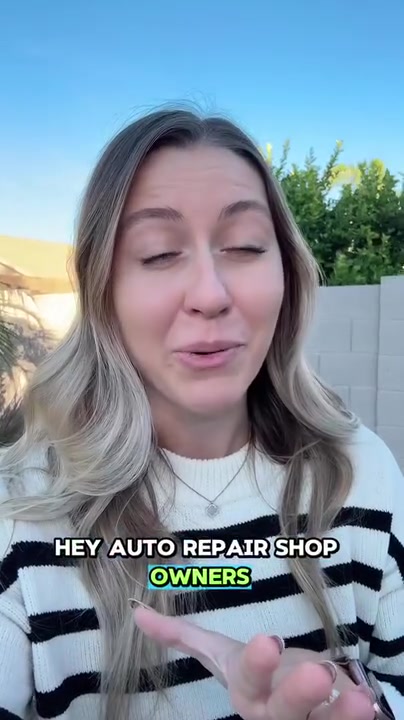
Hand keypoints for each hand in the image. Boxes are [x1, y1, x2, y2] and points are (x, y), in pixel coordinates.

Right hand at [133, 605, 374, 719]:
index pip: (250, 676)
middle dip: (298, 695)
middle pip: (284, 711)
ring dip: (342, 716)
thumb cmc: (260, 675)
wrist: (297, 702)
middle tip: (318, 674)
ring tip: (358, 697)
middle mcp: (276, 714)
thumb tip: (136, 611)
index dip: (258, 663)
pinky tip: (367, 702)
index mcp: (249, 692)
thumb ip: (181, 636)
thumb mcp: (220, 653)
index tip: (270, 639)